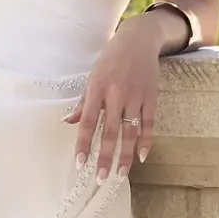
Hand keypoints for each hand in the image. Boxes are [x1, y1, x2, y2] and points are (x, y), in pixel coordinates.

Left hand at [63, 13, 164, 178]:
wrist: (138, 40)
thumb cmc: (110, 60)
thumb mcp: (92, 77)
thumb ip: (83, 103)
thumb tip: (68, 123)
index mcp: (97, 89)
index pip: (88, 122)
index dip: (83, 144)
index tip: (80, 163)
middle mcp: (116, 94)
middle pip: (110, 131)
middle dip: (105, 156)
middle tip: (100, 178)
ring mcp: (135, 96)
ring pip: (130, 131)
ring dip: (126, 155)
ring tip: (121, 174)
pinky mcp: (151, 96)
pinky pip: (150, 123)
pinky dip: (146, 141)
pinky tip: (142, 157)